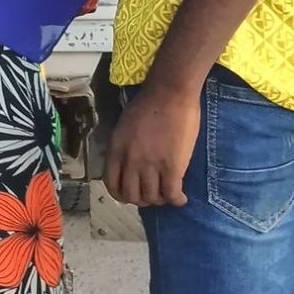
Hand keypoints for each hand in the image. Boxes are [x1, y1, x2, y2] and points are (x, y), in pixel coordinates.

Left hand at [104, 83, 199, 207]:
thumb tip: (129, 165)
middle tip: (152, 195)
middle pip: (132, 196)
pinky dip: (177, 200)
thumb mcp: (125, 126)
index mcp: (116, 149)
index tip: (131, 194)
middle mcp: (130, 160)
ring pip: (152, 198)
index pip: (112, 184)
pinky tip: (181, 198)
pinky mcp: (172, 167)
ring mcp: (151, 165)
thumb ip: (124, 147)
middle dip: (142, 200)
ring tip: (168, 194)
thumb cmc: (149, 104)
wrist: (169, 92)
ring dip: (160, 200)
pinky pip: (172, 195)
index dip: (122, 195)